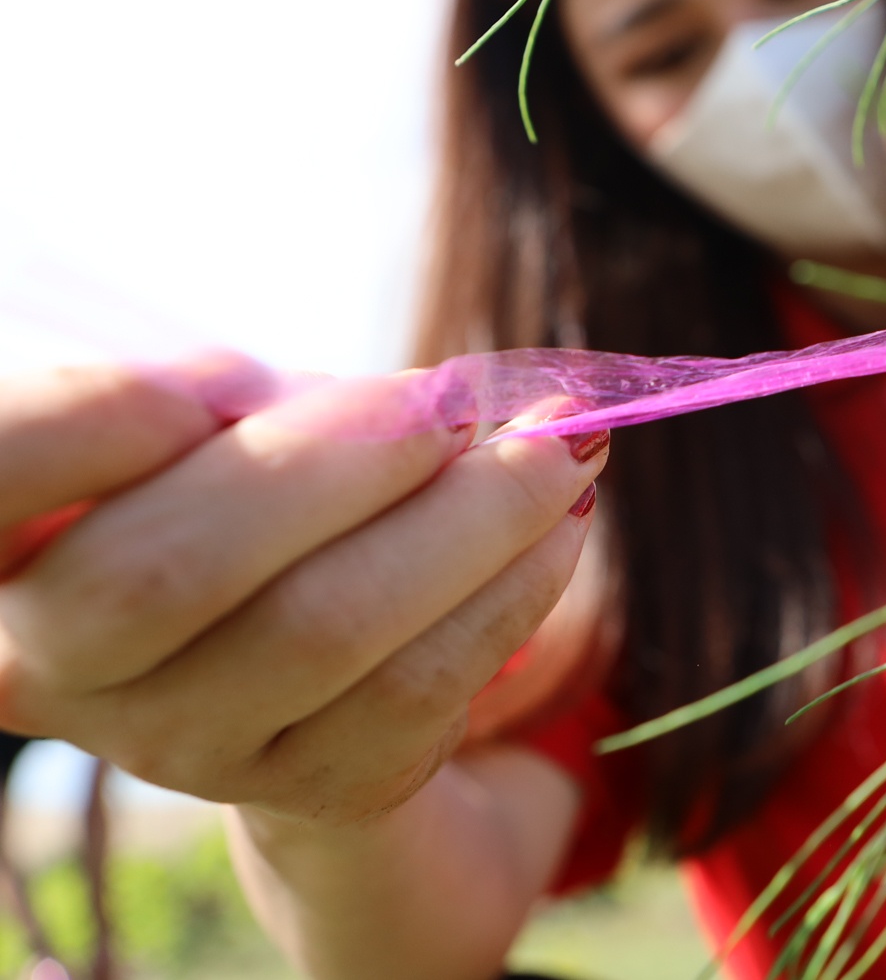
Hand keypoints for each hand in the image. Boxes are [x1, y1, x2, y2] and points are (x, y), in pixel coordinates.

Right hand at [0, 359, 606, 826]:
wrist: (292, 671)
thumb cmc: (247, 500)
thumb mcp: (216, 437)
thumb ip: (257, 407)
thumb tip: (423, 404)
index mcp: (8, 550)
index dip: (92, 419)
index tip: (227, 370)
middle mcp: (59, 670)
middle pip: (180, 567)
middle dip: (349, 458)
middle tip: (455, 399)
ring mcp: (179, 745)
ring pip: (329, 628)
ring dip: (472, 518)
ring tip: (559, 446)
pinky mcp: (305, 786)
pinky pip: (422, 687)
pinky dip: (511, 588)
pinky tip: (558, 525)